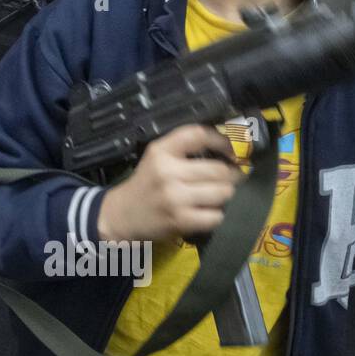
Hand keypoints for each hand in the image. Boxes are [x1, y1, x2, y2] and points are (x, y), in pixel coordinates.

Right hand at [98, 124, 242, 241]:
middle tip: (229, 178)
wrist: (121, 215)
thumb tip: (229, 149)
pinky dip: (215, 215)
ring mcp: (175, 197)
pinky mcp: (180, 220)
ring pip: (222, 192)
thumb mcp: (157, 158)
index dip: (223, 141)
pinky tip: (204, 213)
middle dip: (230, 175)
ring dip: (223, 195)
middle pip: (219, 169)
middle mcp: (167, 172)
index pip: (199, 135)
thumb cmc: (146, 184)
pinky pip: (216, 215)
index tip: (232, 150)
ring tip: (214, 196)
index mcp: (161, 151)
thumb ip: (185, 149)